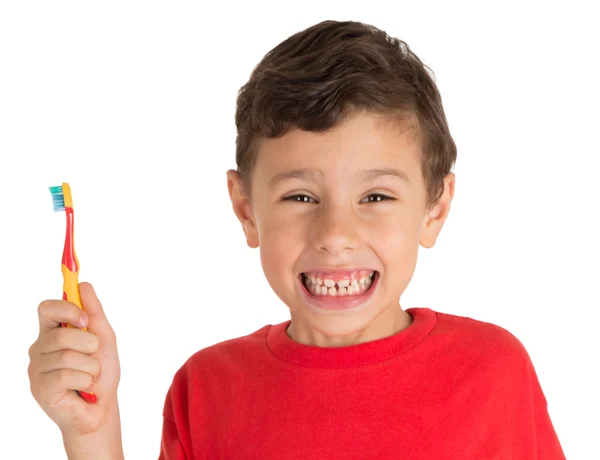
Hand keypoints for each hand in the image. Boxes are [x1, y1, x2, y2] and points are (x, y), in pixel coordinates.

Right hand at [28, 282, 120, 436]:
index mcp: (53, 332)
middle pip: (62, 333)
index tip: (85, 319)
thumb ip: (94, 312)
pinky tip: (83, 388)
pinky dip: (87, 380)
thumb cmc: (101, 372)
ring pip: (68, 355)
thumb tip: (83, 284)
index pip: (46, 308)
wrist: (101, 408)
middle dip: (89, 345)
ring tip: (90, 376)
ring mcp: (36, 369)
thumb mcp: (103, 337)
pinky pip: (68, 375)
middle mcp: (40, 348)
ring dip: (92, 366)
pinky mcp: (40, 388)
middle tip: (94, 357)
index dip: (66, 308)